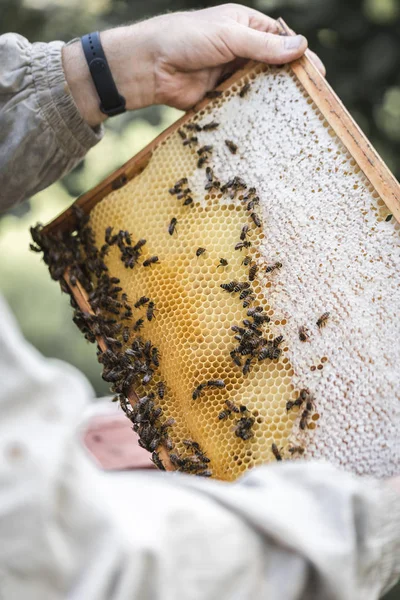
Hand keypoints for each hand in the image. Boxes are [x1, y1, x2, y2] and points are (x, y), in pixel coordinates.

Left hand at [63, 4, 324, 126]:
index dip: (300, 57)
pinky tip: (268, 126)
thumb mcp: (229, 35)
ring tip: (294, 117)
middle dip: (290, 82)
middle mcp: (241, 51)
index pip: (281, 41)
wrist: (149, 66)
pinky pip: (241, 106)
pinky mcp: (219, 98)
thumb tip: (300, 47)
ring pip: (259, 89)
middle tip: (310, 101)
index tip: (318, 75)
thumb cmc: (186, 38)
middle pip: (273, 67)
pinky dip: (253, 114)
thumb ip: (263, 45)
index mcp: (246, 27)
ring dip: (273, 101)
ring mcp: (230, 76)